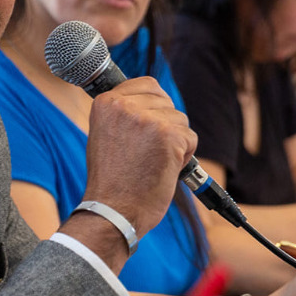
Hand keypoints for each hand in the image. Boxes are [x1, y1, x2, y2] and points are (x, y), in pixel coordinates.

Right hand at [79, 77, 198, 240]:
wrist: (113, 211)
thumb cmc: (112, 181)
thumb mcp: (106, 135)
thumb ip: (125, 114)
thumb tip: (153, 100)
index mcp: (106, 102)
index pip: (147, 85)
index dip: (156, 105)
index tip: (152, 125)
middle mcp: (124, 105)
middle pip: (166, 102)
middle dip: (166, 126)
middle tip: (149, 152)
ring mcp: (147, 119)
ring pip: (180, 120)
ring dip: (175, 142)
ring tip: (153, 163)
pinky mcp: (168, 135)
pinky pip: (190, 138)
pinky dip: (184, 156)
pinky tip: (164, 169)